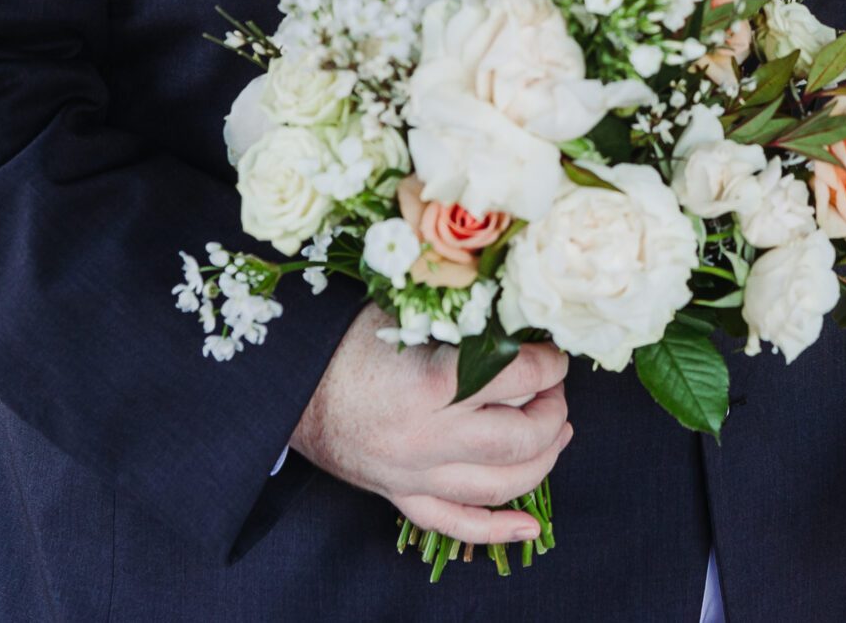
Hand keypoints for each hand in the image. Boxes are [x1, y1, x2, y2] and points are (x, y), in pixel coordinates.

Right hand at [291, 305, 572, 544]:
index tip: (553, 352)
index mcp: (430, 383)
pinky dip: (496, 530)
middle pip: (519, 440)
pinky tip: (529, 528)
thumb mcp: (408, 316)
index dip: (549, 363)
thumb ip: (464, 323)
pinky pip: (454, 523)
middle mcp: (425, 437)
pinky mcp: (400, 495)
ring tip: (557, 434)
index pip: (518, 377)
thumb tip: (523, 322)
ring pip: (498, 486)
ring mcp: (413, 473)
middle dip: (551, 413)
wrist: (289, 388)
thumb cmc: (346, 342)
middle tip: (553, 391)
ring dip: (541, 462)